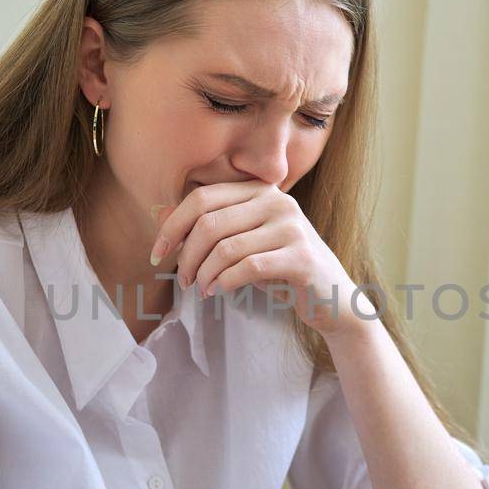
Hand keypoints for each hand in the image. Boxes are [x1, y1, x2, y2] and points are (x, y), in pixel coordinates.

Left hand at [150, 180, 374, 337]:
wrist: (332, 298)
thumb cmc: (281, 269)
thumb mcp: (246, 241)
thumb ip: (214, 226)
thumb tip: (162, 216)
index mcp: (261, 191)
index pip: (202, 198)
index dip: (172, 226)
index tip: (156, 254)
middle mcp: (278, 201)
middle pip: (209, 222)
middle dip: (186, 255)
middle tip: (182, 279)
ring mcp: (292, 228)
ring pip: (225, 248)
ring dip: (203, 274)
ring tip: (200, 289)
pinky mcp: (301, 257)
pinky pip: (247, 268)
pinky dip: (223, 282)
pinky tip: (217, 292)